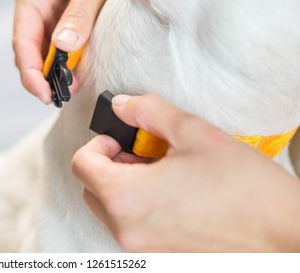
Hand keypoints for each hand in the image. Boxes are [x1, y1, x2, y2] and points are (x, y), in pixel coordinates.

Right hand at [13, 0, 109, 103]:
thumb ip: (78, 15)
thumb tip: (64, 46)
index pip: (23, 43)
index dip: (31, 74)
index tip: (45, 94)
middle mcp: (36, 9)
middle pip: (30, 52)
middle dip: (44, 77)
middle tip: (62, 94)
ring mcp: (48, 15)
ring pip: (44, 51)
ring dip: (55, 71)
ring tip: (72, 86)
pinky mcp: (62, 18)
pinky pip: (58, 45)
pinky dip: (66, 61)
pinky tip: (75, 71)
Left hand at [72, 94, 299, 251]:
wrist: (282, 235)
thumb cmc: (244, 189)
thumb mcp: (193, 133)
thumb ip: (147, 112)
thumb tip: (121, 105)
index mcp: (126, 197)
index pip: (81, 165)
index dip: (97, 145)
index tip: (121, 140)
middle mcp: (126, 228)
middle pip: (91, 188)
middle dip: (109, 165)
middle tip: (142, 154)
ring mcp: (140, 247)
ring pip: (108, 208)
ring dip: (122, 185)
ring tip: (161, 172)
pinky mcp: (156, 255)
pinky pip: (129, 225)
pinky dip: (137, 206)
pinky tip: (172, 194)